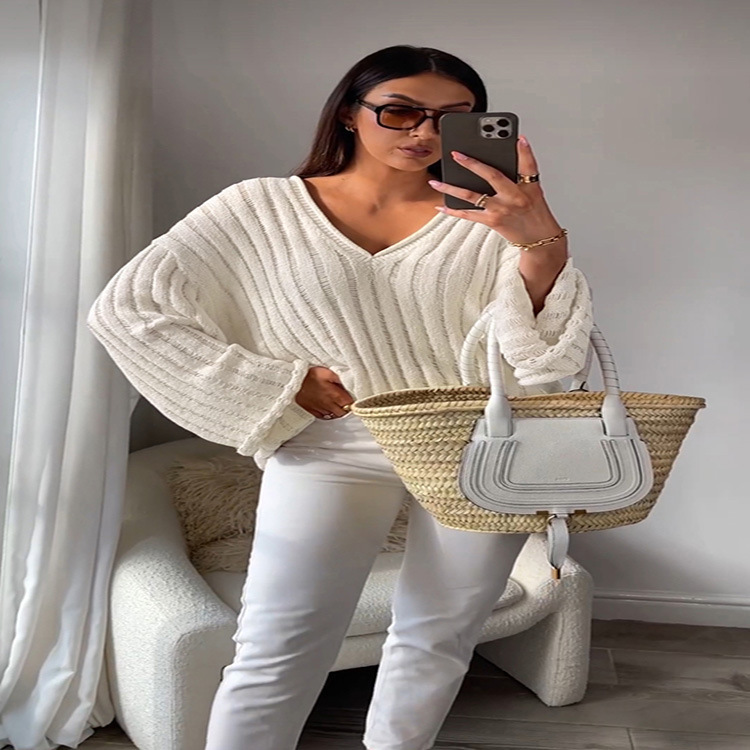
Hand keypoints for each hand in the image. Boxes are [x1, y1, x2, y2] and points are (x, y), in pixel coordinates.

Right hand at [295, 366, 353, 418]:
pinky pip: (325, 416)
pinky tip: (327, 405)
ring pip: (335, 415)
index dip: (353, 400)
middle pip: (344, 412)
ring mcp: (321, 410)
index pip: (351, 404)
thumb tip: (351, 381)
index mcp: (335, 396)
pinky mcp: (313, 412)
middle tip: (345, 399)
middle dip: (346, 406)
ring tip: (336, 401)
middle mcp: (329, 405)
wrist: (292, 382)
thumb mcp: (327, 372)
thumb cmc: (309, 376)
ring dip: (337, 409)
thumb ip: (340, 378)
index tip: (351, 395)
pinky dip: (328, 412)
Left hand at [428, 134, 565, 248]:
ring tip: (435, 181)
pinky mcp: (492, 221)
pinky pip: (468, 215)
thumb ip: (522, 173)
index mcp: (528, 187)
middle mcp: (514, 197)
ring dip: (451, 188)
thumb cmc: (534, 213)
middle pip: (492, 176)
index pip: (528, 165)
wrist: (538, 239)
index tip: (519, 138)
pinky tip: (441, 205)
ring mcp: (501, 210)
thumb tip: (511, 151)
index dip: (525, 151)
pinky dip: (453, 211)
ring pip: (472, 196)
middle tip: (456, 154)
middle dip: (473, 164)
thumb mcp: (535, 191)